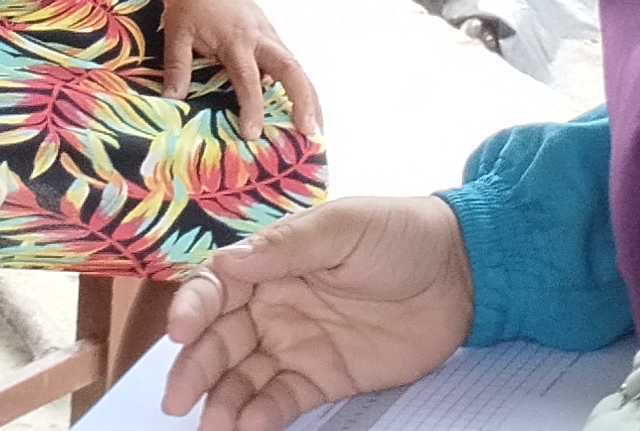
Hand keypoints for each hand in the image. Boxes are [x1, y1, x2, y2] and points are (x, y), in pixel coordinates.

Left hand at [164, 0, 322, 141]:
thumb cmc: (193, 3)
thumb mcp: (177, 31)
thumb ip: (177, 64)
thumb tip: (172, 100)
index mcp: (235, 40)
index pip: (247, 78)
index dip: (252, 106)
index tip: (253, 134)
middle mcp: (261, 40)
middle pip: (291, 69)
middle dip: (303, 101)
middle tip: (310, 132)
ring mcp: (272, 39)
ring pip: (298, 69)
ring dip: (310, 98)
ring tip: (318, 131)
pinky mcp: (274, 41)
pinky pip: (292, 67)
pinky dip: (302, 89)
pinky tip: (307, 113)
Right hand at [164, 197, 473, 430]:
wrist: (462, 272)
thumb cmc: (399, 233)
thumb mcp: (343, 228)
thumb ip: (286, 246)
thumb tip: (227, 262)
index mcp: (272, 261)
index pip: (217, 286)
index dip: (194, 308)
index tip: (180, 331)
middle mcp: (273, 304)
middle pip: (221, 339)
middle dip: (195, 368)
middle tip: (177, 398)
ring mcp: (297, 344)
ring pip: (244, 377)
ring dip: (222, 401)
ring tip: (212, 426)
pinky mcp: (324, 378)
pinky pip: (283, 400)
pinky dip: (262, 415)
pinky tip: (249, 426)